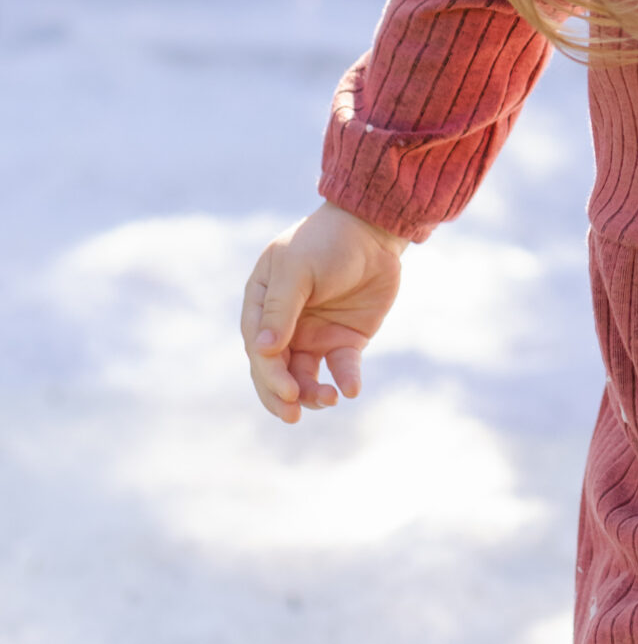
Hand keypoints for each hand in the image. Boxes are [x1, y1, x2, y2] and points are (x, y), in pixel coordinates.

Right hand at [240, 202, 407, 424]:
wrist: (373, 229)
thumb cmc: (327, 241)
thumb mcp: (297, 268)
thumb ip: (281, 307)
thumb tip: (264, 350)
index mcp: (262, 305)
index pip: (258, 348)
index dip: (269, 374)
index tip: (287, 390)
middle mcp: (285, 326)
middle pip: (275, 371)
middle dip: (282, 396)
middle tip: (294, 413)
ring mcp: (313, 335)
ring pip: (304, 377)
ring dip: (312, 395)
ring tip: (329, 399)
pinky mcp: (344, 340)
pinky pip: (340, 368)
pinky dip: (344, 381)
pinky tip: (351, 389)